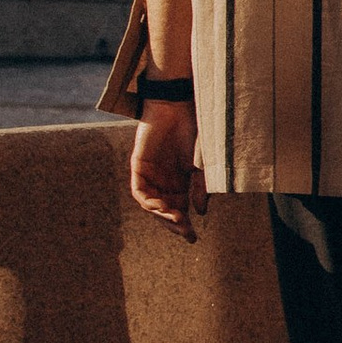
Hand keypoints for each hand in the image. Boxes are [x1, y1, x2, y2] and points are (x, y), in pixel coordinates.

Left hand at [129, 97, 206, 243]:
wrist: (178, 105)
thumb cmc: (194, 129)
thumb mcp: (202, 163)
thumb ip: (200, 187)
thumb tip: (200, 212)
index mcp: (180, 181)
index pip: (179, 209)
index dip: (184, 225)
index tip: (192, 237)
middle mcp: (164, 180)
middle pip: (164, 210)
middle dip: (173, 224)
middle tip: (185, 232)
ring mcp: (150, 174)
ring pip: (151, 204)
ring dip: (162, 215)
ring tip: (176, 219)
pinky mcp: (139, 165)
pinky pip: (139, 191)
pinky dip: (148, 201)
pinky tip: (160, 207)